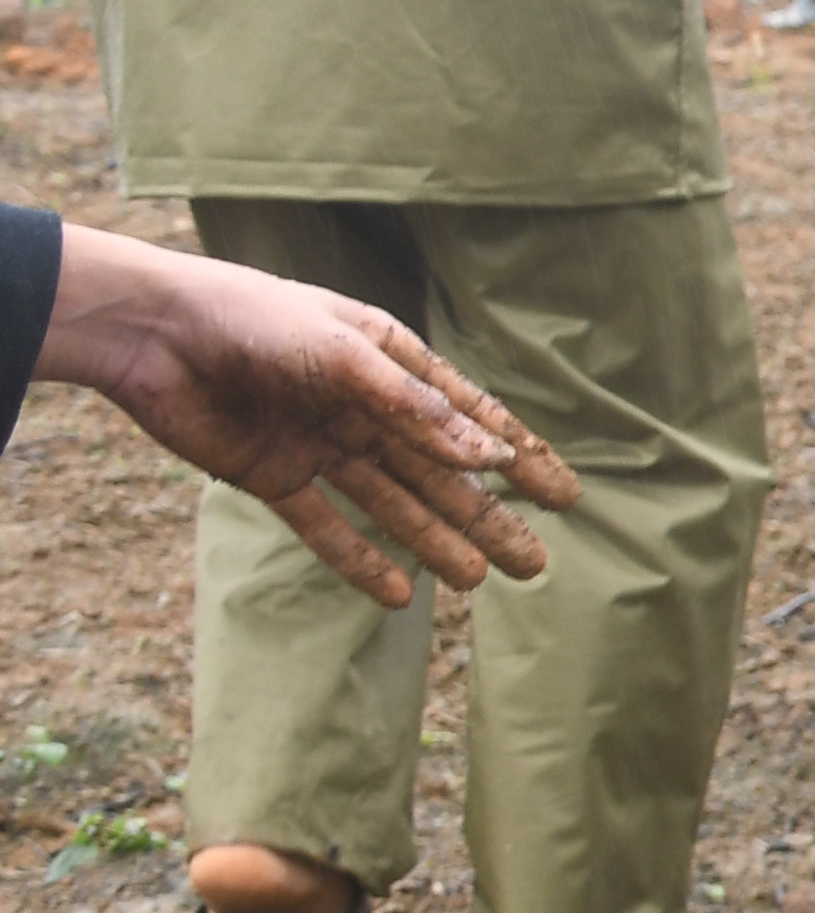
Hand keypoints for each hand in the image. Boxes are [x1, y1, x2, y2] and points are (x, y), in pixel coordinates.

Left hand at [41, 225, 580, 606]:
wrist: (151, 333)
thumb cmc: (253, 320)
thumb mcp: (344, 355)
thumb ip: (414, 409)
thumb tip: (490, 457)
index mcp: (391, 363)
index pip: (471, 419)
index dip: (521, 457)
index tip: (565, 497)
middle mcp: (363, 407)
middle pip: (440, 473)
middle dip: (489, 517)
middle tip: (535, 565)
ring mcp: (319, 445)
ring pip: (393, 503)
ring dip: (434, 542)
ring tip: (478, 582)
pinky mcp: (271, 475)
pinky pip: (325, 525)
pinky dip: (358, 558)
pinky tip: (395, 592)